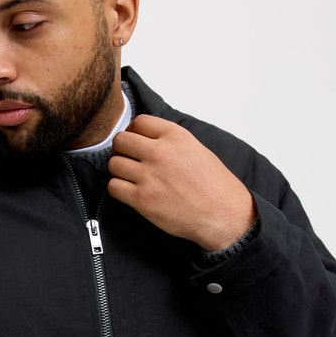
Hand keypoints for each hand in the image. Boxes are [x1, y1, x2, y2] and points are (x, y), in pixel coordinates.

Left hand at [108, 115, 256, 249]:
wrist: (222, 214)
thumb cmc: (214, 186)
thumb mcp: (196, 149)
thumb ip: (170, 141)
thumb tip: (148, 140)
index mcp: (175, 136)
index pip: (139, 121)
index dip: (134, 132)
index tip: (137, 143)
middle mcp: (160, 152)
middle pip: (121, 140)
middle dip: (122, 150)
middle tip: (129, 160)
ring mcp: (149, 176)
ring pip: (114, 164)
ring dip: (119, 171)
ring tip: (131, 178)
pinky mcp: (142, 199)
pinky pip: (113, 187)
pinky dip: (118, 189)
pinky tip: (130, 192)